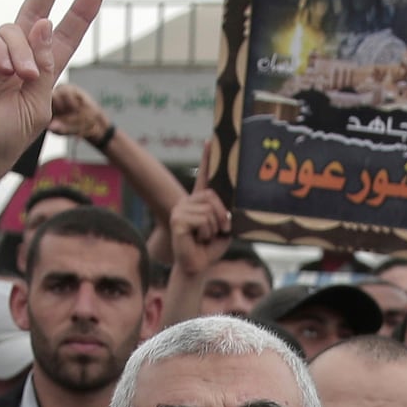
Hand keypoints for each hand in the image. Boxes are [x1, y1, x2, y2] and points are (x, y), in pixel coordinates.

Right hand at [0, 0, 101, 226]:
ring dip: (22, 50)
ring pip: (12, 30)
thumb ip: (45, 66)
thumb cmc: (1, 140)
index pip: (63, 39)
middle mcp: (14, 61)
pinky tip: (3, 70)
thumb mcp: (36, 105)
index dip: (79, 15)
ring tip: (20, 77)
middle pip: (34, 14)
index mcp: (38, 76)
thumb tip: (43, 23)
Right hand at [169, 144, 230, 277]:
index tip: (210, 140)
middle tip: (217, 231)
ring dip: (213, 228)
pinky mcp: (178, 220)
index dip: (207, 158)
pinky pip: (203, 220)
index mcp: (199, 202)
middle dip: (221, 217)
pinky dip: (205, 232)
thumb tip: (229, 208)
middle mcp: (187, 202)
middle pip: (213, 197)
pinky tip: (196, 239)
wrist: (197, 266)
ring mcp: (180, 209)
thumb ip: (225, 213)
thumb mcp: (223, 227)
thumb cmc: (210, 248)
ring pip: (210, 211)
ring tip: (204, 237)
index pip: (204, 177)